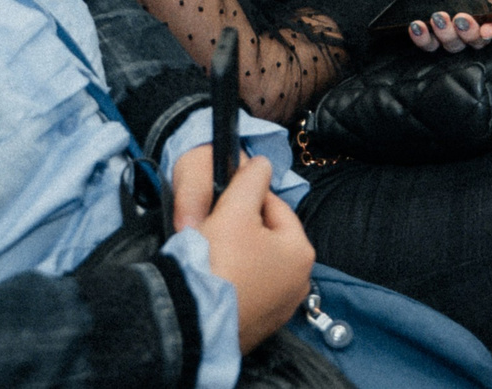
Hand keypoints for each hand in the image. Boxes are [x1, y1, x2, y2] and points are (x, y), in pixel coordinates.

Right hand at [172, 151, 313, 351]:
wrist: (189, 320)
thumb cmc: (218, 261)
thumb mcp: (235, 208)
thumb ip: (252, 179)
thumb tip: (262, 164)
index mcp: (302, 252)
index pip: (275, 208)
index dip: (247, 198)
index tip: (223, 200)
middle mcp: (299, 284)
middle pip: (266, 238)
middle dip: (242, 229)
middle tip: (213, 227)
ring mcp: (279, 310)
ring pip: (256, 264)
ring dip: (237, 254)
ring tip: (210, 252)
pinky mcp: (257, 327)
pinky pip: (247, 291)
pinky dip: (233, 281)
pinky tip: (214, 278)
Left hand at [406, 10, 491, 52]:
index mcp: (491, 14)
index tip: (487, 29)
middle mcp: (473, 27)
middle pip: (475, 42)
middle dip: (467, 32)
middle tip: (460, 17)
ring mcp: (452, 33)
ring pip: (453, 45)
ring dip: (445, 32)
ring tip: (438, 15)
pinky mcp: (431, 36)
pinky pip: (428, 45)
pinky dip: (422, 38)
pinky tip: (419, 25)